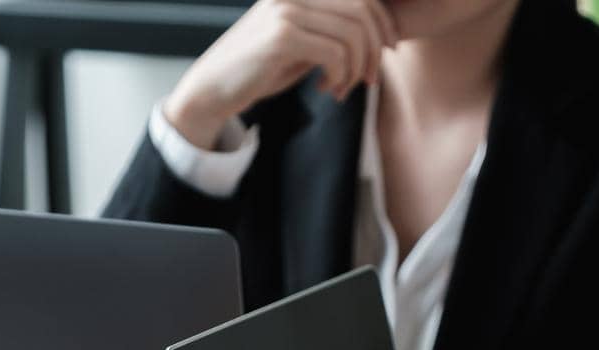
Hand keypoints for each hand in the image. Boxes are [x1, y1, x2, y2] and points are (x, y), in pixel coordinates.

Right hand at [164, 0, 399, 149]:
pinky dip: (339, 76)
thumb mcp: (300, 47)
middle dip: (375, 49)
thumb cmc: (258, 71)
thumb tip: (375, 35)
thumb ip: (329, 34)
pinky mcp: (281, 37)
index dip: (383, 23)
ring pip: (352, 34)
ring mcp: (286, 11)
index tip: (386, 52)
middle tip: (369, 79)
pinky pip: (335, 54)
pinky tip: (326, 90)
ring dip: (356, 69)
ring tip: (341, 89)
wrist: (212, 90)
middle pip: (363, 10)